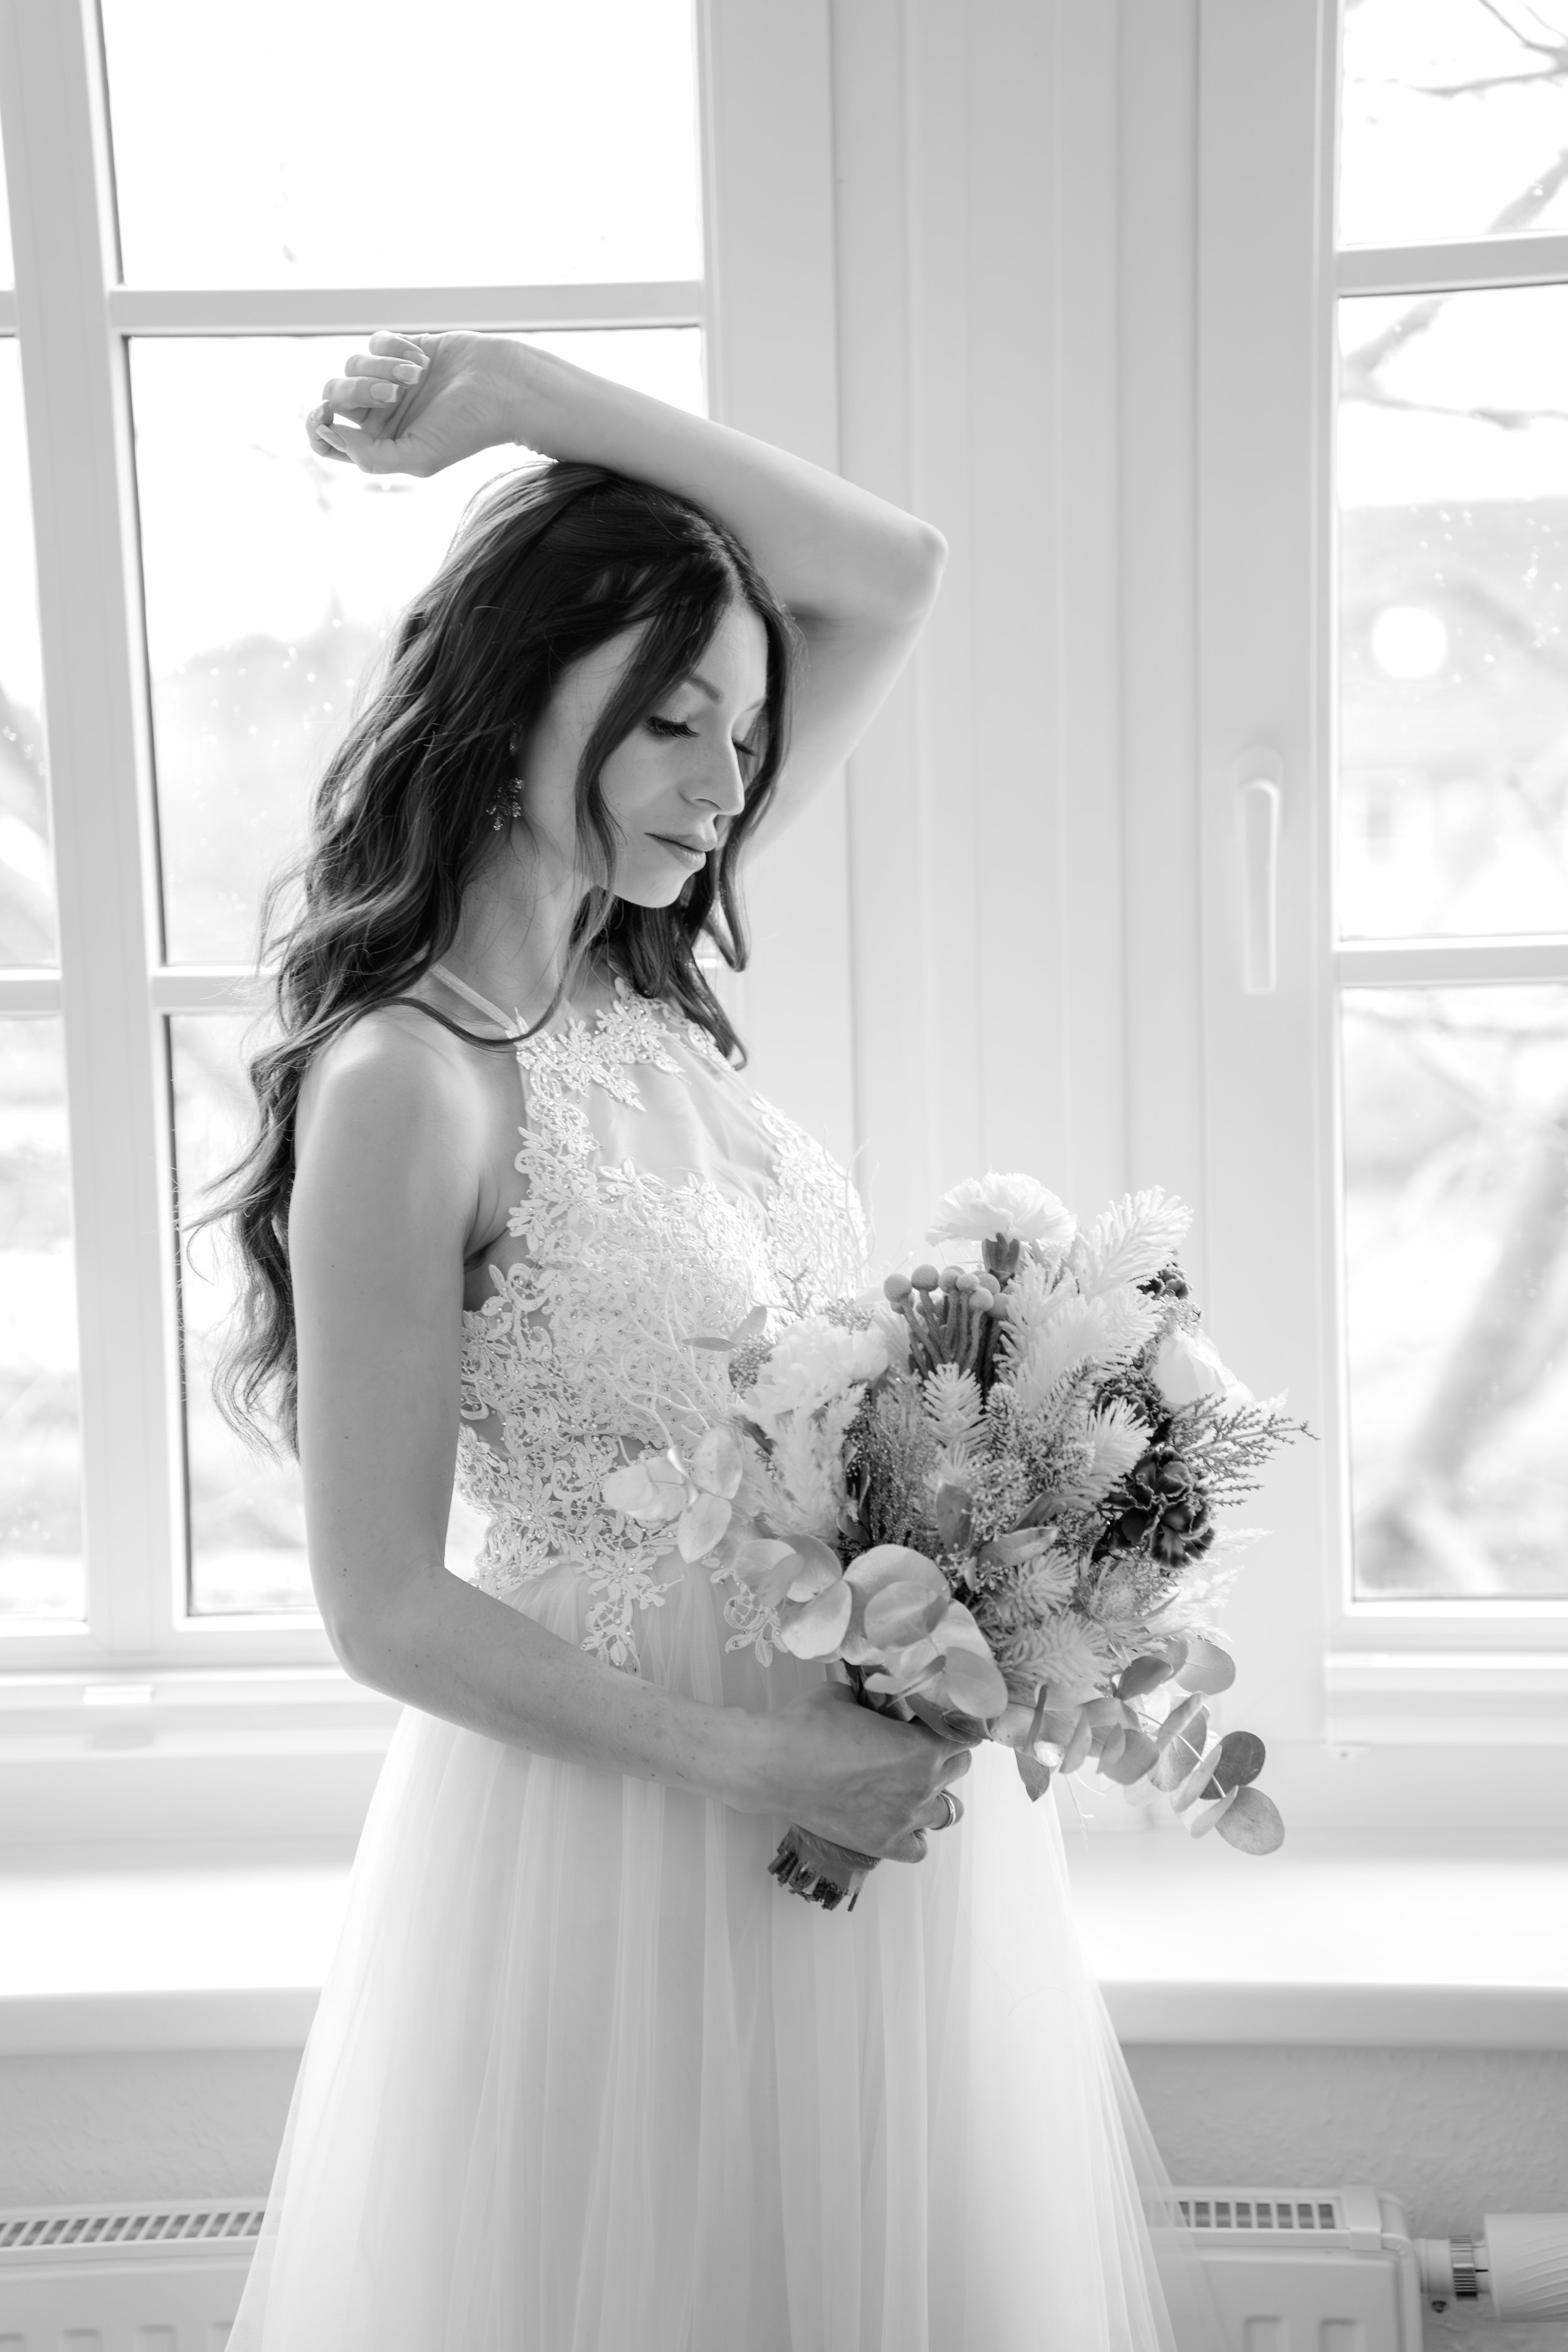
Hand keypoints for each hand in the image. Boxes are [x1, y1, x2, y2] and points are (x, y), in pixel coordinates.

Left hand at [306, 330, 529, 477]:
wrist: (503, 387)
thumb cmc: (467, 429)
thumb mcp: (419, 457)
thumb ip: (371, 457)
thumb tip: (332, 433)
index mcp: (378, 444)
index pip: (326, 438)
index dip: (316, 425)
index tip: (326, 413)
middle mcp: (379, 413)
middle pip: (335, 396)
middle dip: (357, 391)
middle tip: (392, 394)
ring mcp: (388, 380)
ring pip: (352, 365)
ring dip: (382, 368)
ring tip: (417, 375)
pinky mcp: (401, 350)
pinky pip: (375, 341)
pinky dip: (394, 348)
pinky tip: (421, 359)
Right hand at [753, 1682, 972, 1864]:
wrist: (775, 1765)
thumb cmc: (809, 1725)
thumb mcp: (848, 1696)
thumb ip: (876, 1700)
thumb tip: (879, 1697)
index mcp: (922, 1746)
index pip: (964, 1735)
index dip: (952, 1724)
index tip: (938, 1720)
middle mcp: (922, 1785)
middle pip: (959, 1769)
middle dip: (945, 1755)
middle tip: (920, 1747)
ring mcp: (905, 1819)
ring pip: (948, 1812)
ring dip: (935, 1795)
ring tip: (913, 1785)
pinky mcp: (882, 1844)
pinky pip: (919, 1848)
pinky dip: (914, 1835)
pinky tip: (897, 1819)